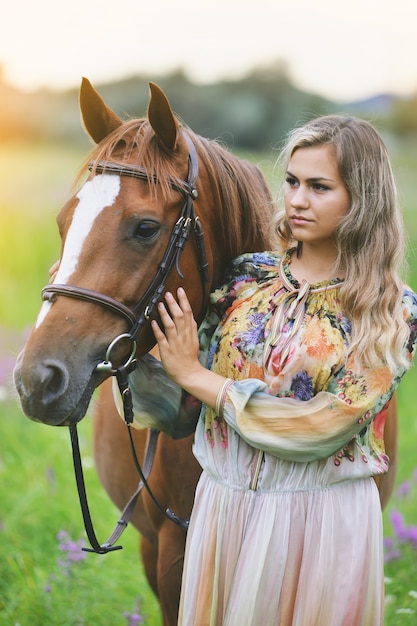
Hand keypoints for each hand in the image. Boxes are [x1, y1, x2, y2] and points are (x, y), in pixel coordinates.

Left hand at [152, 287, 228, 408]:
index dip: (184, 301)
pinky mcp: (167, 350)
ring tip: (161, 303)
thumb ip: (191, 327)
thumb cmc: (189, 357)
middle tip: (169, 293)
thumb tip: (189, 315)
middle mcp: (183, 335)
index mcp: (190, 332)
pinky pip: (162, 338)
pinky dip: (158, 330)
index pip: (188, 313)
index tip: (180, 290)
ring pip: (171, 325)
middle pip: (180, 316)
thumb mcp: (193, 340)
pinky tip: (153, 322)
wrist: (189, 373)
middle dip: (174, 303)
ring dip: (165, 313)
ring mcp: (175, 342)